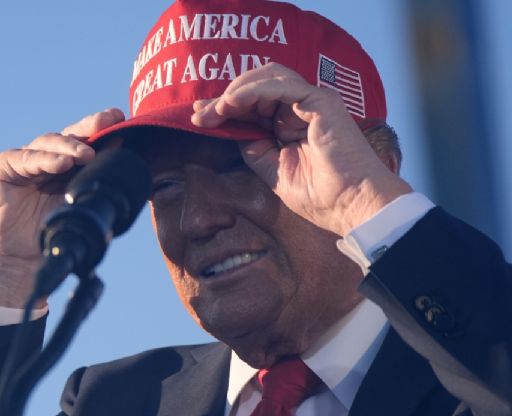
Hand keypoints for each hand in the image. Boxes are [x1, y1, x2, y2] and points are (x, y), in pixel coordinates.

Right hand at [0, 108, 125, 308]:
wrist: (18, 260)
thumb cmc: (50, 238)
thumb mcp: (83, 212)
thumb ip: (99, 191)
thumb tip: (130, 176)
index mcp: (71, 167)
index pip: (89, 141)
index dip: (104, 128)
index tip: (121, 119)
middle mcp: (50, 159)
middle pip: (71, 135)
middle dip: (90, 126)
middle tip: (107, 121)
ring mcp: (27, 161)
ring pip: (49, 142)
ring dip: (70, 146)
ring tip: (86, 155)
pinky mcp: (6, 167)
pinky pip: (24, 157)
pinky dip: (44, 159)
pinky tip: (61, 163)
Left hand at [191, 63, 411, 236]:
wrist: (351, 206)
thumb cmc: (320, 194)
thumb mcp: (272, 169)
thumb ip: (253, 147)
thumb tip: (230, 131)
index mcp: (291, 123)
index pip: (252, 104)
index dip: (224, 108)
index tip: (198, 117)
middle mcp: (302, 107)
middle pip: (256, 86)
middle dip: (224, 98)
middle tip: (200, 113)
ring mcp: (312, 101)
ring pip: (267, 77)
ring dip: (236, 91)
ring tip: (217, 109)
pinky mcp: (320, 100)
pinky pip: (280, 84)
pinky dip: (252, 90)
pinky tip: (232, 103)